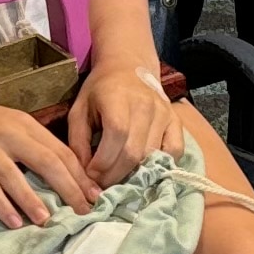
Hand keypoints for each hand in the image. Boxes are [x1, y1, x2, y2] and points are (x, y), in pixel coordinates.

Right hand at [0, 88, 97, 229]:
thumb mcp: (9, 125)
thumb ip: (33, 146)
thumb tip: (64, 178)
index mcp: (25, 125)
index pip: (61, 150)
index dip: (81, 175)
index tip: (97, 196)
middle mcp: (8, 134)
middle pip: (46, 162)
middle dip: (68, 188)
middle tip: (83, 212)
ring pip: (14, 175)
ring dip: (33, 199)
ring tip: (48, 220)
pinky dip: (1, 205)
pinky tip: (13, 222)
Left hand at [69, 61, 188, 182]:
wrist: (128, 67)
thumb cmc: (99, 91)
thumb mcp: (79, 111)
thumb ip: (78, 142)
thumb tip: (84, 175)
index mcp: (117, 98)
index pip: (116, 136)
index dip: (103, 162)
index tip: (91, 176)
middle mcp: (145, 105)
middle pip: (134, 151)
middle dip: (115, 175)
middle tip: (102, 185)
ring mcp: (164, 113)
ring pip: (152, 155)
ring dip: (134, 174)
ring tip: (118, 180)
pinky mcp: (176, 121)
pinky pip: (174, 151)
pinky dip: (160, 166)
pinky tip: (144, 170)